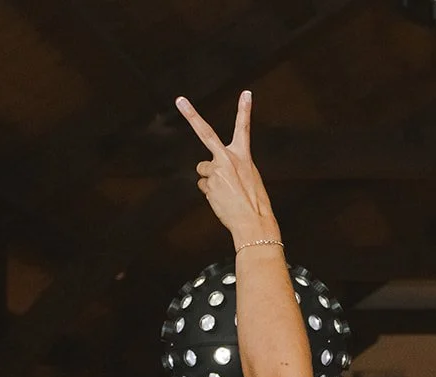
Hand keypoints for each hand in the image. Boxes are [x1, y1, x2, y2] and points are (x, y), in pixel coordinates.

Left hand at [176, 91, 278, 247]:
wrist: (254, 223)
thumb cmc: (255, 202)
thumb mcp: (250, 178)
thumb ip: (231, 167)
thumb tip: (209, 170)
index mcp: (242, 156)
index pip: (243, 128)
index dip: (244, 109)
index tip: (246, 93)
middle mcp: (227, 159)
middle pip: (205, 132)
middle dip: (191, 115)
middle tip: (179, 100)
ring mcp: (215, 171)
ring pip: (204, 171)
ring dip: (210, 180)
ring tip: (226, 193)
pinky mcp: (207, 184)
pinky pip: (204, 186)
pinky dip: (211, 192)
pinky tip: (222, 200)